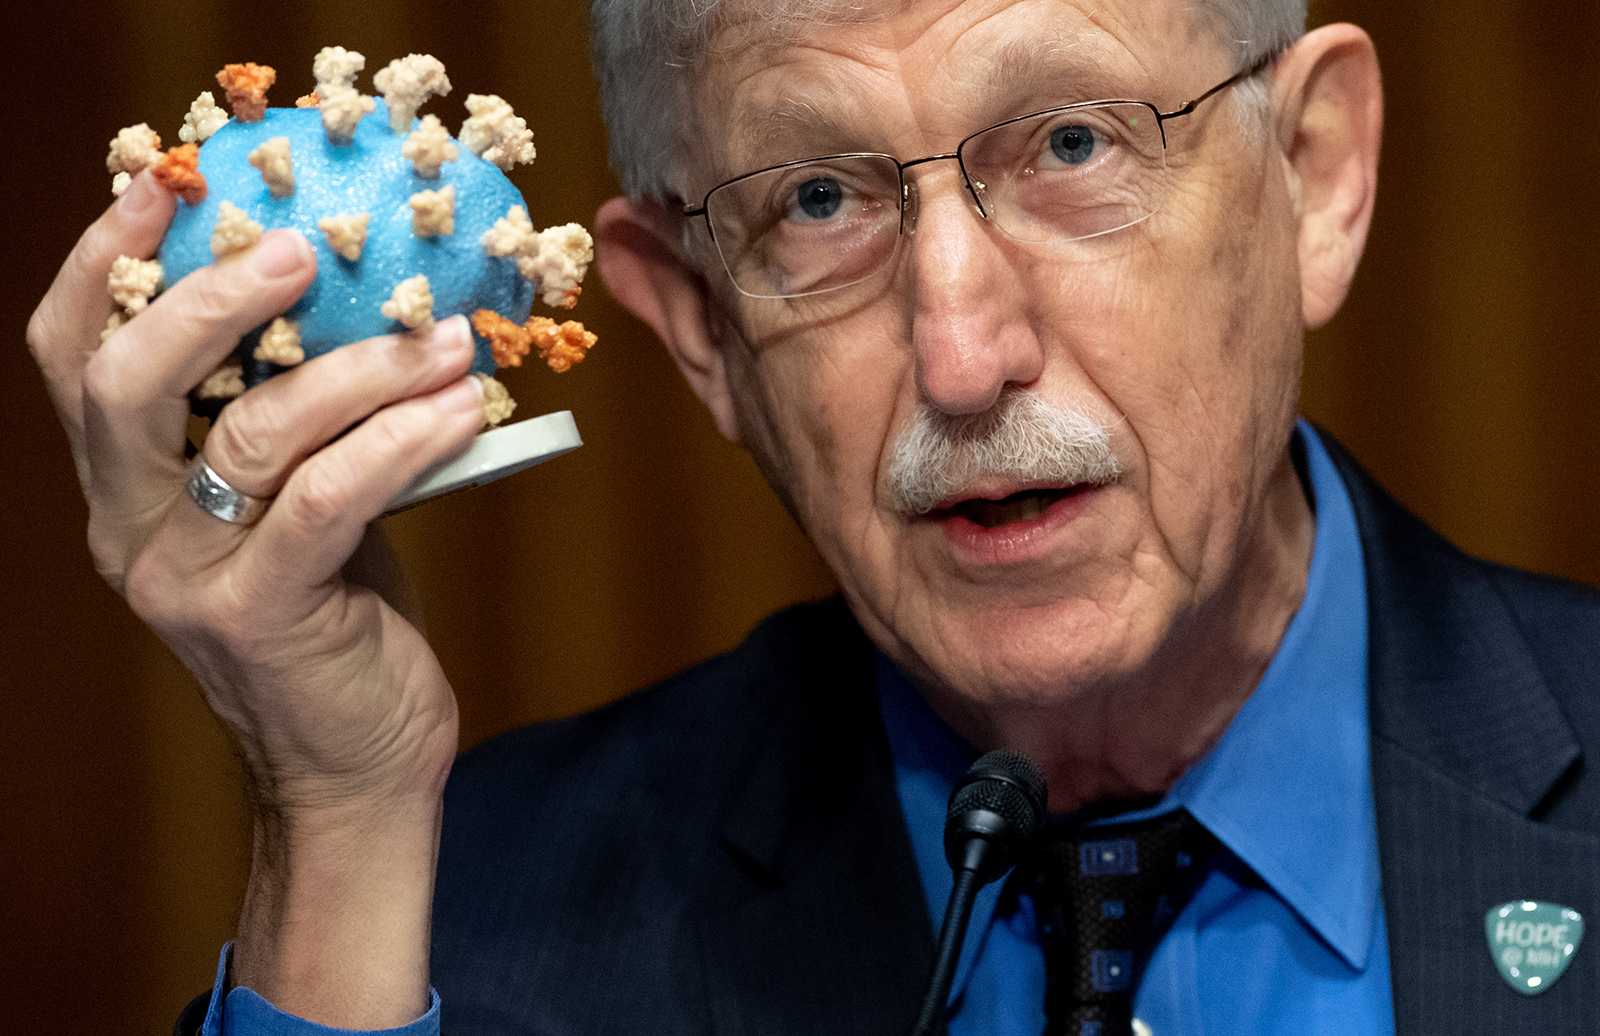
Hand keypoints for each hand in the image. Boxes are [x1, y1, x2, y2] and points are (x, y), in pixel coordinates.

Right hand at [27, 170, 481, 1024]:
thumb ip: (294, 427)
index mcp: (126, 495)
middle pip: (124, 384)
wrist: (351, 769)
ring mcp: (184, 581)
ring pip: (252, 432)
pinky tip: (459, 408)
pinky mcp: (258, 616)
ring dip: (363, 368)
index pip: (75, 361)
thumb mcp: (297, 510)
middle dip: (208, 296)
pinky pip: (329, 497)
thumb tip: (367, 307)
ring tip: (449, 337)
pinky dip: (399, 439)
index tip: (162, 182)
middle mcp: (131, 533)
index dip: (103, 263)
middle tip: (301, 248)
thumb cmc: (337, 622)